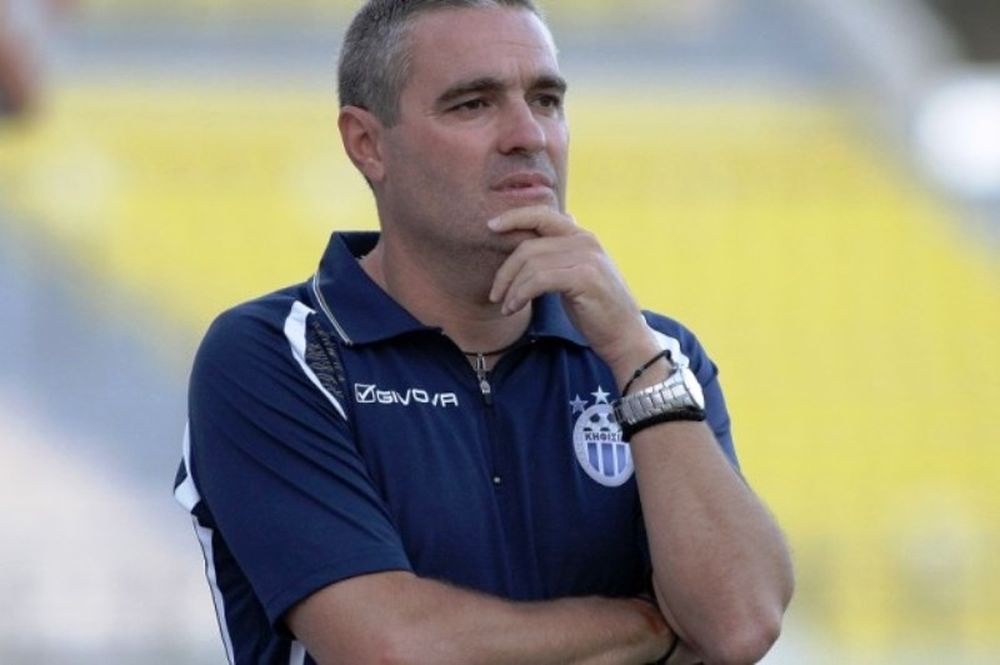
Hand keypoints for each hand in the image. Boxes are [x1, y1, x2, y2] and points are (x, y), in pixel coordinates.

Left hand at [487, 206, 658, 376]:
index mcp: (582, 236)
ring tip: (507, 306)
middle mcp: (585, 241)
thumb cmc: (596, 309)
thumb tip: (550, 227)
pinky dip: (520, 294)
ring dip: (511, 287)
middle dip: (505, 270)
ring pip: (531, 263)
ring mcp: (586, 258)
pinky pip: (539, 280)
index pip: (542, 215)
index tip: (491, 225)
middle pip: (529, 244)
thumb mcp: (577, 273)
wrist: (624, 336)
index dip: (515, 216)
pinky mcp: (584, 278)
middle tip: (495, 294)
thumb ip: (562, 251)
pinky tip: (515, 307)